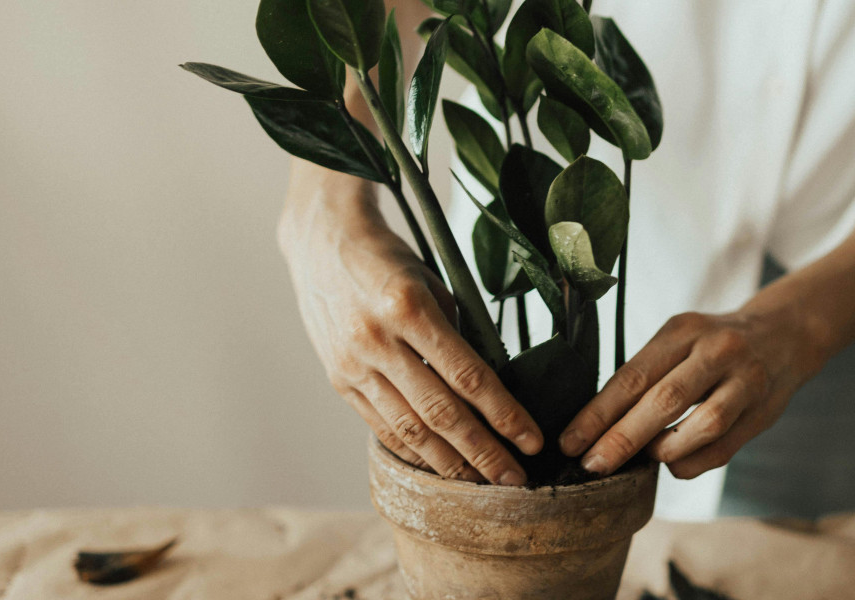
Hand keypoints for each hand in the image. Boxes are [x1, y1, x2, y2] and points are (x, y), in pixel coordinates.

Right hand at [279, 184, 542, 485]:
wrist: (322, 242)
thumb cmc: (390, 259)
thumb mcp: (432, 283)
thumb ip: (457, 334)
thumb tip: (490, 387)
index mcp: (409, 307)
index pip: (468, 375)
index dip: (504, 414)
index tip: (532, 440)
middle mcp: (377, 340)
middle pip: (441, 412)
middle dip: (483, 452)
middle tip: (515, 480)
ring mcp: (353, 363)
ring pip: (409, 429)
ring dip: (449, 463)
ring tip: (480, 483)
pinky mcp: (338, 378)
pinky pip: (381, 425)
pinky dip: (412, 450)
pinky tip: (438, 465)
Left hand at [558, 308, 824, 478]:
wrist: (784, 334)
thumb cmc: (711, 344)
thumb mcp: (678, 340)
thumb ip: (646, 374)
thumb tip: (597, 424)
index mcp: (682, 330)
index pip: (632, 375)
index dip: (598, 413)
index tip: (570, 441)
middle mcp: (716, 350)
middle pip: (664, 399)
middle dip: (622, 438)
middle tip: (592, 465)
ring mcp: (745, 380)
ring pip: (702, 424)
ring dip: (664, 449)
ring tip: (642, 460)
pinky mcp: (764, 410)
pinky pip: (725, 447)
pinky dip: (693, 462)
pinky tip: (673, 464)